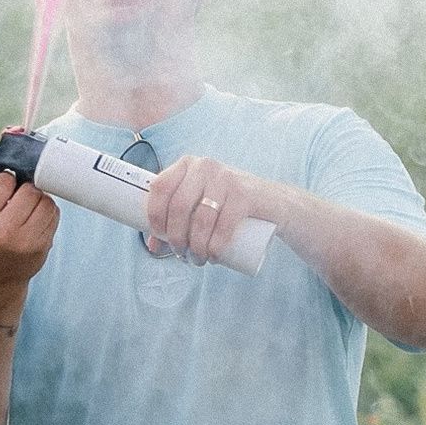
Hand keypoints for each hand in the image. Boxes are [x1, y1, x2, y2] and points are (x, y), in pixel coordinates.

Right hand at [0, 154, 58, 295]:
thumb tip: (6, 137)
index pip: (5, 179)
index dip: (7, 179)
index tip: (4, 188)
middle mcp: (1, 231)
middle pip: (29, 189)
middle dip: (25, 189)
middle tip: (16, 200)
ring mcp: (24, 242)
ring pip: (45, 201)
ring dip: (38, 200)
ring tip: (25, 211)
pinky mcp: (41, 248)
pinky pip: (54, 215)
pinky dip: (46, 213)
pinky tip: (33, 222)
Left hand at [142, 153, 264, 265]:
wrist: (273, 202)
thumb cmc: (227, 205)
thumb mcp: (200, 205)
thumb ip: (176, 220)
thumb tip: (152, 246)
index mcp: (187, 165)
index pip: (160, 186)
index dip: (154, 214)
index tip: (159, 236)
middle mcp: (204, 166)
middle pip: (179, 206)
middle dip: (175, 237)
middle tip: (181, 253)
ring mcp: (225, 178)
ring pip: (200, 219)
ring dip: (196, 247)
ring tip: (198, 259)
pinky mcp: (244, 194)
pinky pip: (223, 225)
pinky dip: (215, 246)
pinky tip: (213, 256)